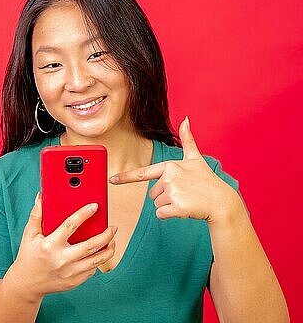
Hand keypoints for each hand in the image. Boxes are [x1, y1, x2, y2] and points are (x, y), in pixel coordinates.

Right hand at [5, 193, 116, 301]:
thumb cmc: (28, 256)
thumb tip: (41, 197)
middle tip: (113, 228)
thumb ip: (36, 215)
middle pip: (91, 246)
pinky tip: (98, 254)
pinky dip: (97, 261)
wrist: (27, 283)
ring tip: (112, 241)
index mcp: (51, 245)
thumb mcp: (29, 235)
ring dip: (108, 250)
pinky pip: (91, 271)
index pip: (70, 226)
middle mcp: (62, 259)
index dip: (84, 214)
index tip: (94, 207)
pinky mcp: (74, 282)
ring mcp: (69, 273)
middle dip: (106, 235)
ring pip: (96, 261)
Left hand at [109, 117, 238, 222]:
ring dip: (169, 206)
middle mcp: (169, 177)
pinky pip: (161, 214)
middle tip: (183, 193)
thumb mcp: (196, 159)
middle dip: (165, 196)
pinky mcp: (176, 207)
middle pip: (152, 193)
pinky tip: (184, 209)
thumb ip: (188, 140)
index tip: (112, 180)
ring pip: (157, 204)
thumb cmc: (207, 181)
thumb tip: (186, 119)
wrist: (221, 202)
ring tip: (186, 200)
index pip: (143, 173)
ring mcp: (172, 192)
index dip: (126, 177)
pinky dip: (170, 215)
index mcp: (170, 166)